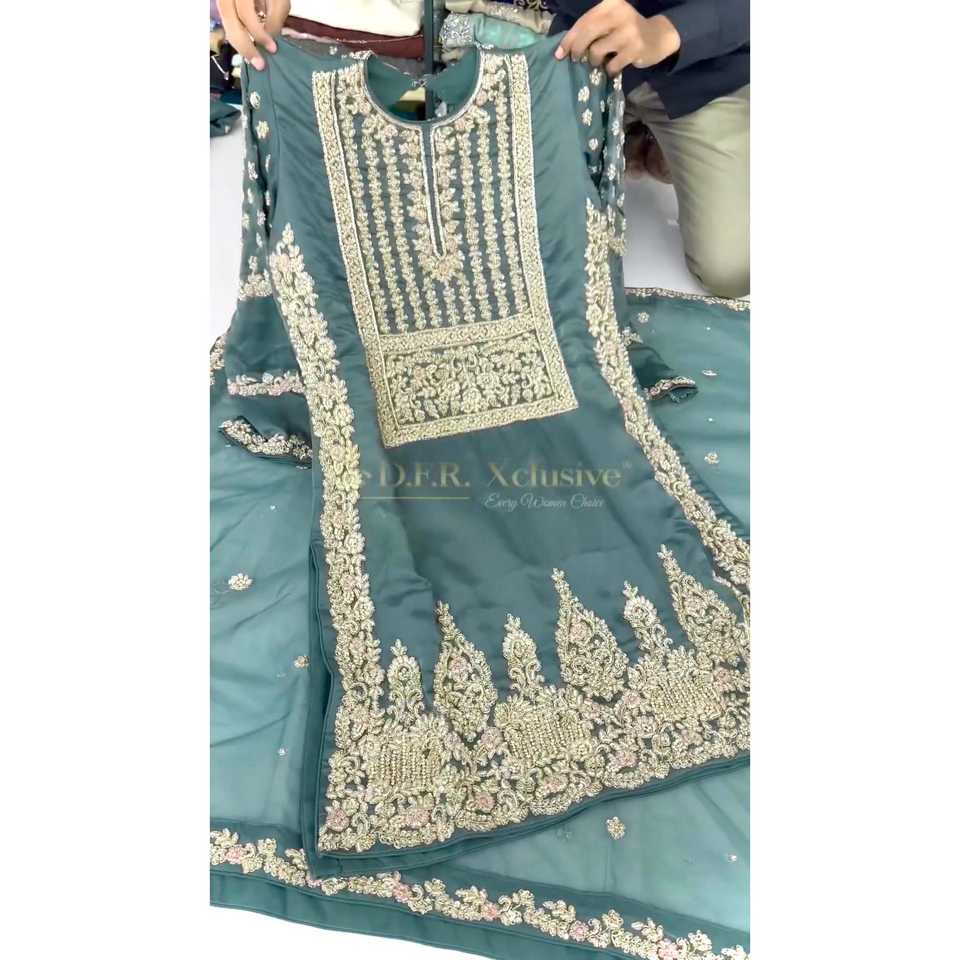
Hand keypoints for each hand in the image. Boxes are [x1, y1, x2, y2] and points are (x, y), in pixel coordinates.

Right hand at [217, 0, 289, 69]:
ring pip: (226, 26)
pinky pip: (228, 25)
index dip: (258, 33)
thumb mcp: (279, 2)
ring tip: (253, 58)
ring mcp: (224, 2)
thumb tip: (270, 41)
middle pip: (229, 22)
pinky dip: (239, 38)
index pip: (244, 12)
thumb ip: (275, 21)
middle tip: (259, 64)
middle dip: (245, 46)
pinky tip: (249, 47)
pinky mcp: (225, 9)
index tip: (272, 49)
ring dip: (240, 45)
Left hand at [555, 0, 680, 75]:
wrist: (657, 36)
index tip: (559, 54)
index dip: (569, 39)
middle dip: (576, 49)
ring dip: (593, 61)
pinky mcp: (635, 49)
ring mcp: (628, 31)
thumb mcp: (609, 22)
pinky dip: (608, 70)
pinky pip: (611, 65)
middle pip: (587, 33)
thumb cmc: (625, 30)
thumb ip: (591, 29)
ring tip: (598, 61)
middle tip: (576, 59)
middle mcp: (620, 13)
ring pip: (596, 51)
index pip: (583, 21)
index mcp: (610, 4)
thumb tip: (564, 49)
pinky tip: (612, 67)